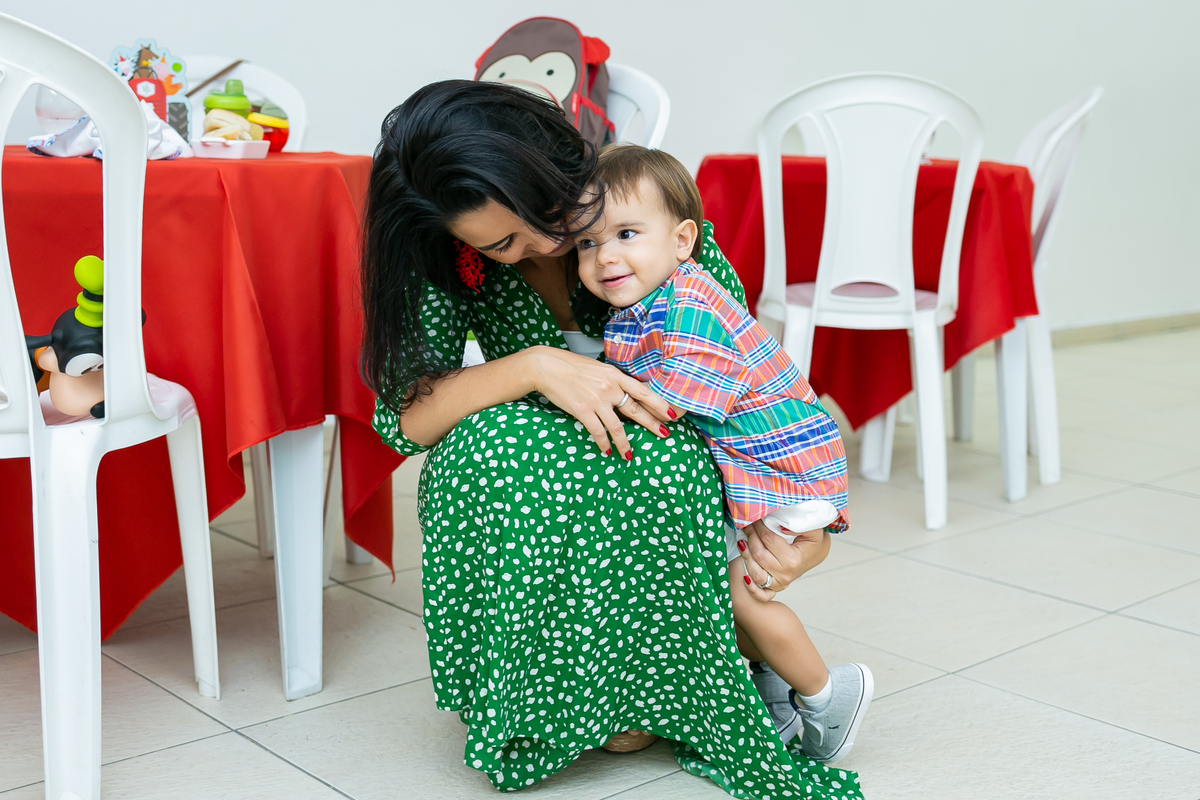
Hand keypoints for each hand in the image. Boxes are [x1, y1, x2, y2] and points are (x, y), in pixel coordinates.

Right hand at [522, 345, 677, 457]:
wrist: (547, 366)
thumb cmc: (571, 367)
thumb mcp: (598, 369)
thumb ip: (613, 381)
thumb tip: (625, 395)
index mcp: (615, 375)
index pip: (643, 391)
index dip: (658, 404)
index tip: (670, 414)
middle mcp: (609, 387)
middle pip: (636, 410)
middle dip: (652, 425)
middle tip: (664, 435)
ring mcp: (596, 400)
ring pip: (618, 427)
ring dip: (625, 443)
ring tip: (629, 454)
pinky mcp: (583, 410)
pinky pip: (598, 432)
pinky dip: (603, 443)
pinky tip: (606, 451)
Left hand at [738, 520, 830, 601]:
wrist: (817, 554)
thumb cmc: (814, 541)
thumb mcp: (813, 529)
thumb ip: (799, 524)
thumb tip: (779, 525)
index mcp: (793, 559)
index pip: (768, 539)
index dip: (759, 526)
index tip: (755, 517)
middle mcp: (786, 573)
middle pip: (759, 554)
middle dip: (750, 536)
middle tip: (747, 523)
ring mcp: (780, 582)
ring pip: (755, 571)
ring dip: (746, 554)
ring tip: (743, 540)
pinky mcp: (775, 587)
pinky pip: (759, 592)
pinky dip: (750, 585)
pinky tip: (744, 573)